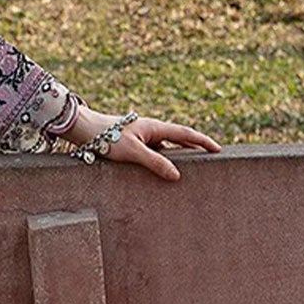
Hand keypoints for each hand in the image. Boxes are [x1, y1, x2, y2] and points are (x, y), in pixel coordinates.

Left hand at [70, 105, 220, 181]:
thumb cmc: (107, 138)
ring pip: (167, 146)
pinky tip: (164, 171)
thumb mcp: (133, 152)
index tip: (218, 149)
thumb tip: (177, 176)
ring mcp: (143, 136)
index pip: (186, 134)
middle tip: (211, 157)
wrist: (85, 131)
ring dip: (180, 154)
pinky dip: (164, 159)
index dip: (203, 142)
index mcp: (156, 127)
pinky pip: (155, 152)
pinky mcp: (134, 144)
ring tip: (193, 167)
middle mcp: (152, 130)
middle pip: (180, 139)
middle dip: (196, 147)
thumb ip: (155, 163)